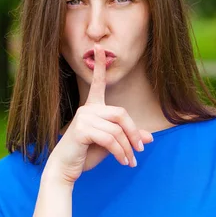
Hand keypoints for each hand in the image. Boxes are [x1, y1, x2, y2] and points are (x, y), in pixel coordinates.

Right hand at [46, 43, 153, 183]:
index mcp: (92, 108)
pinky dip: (120, 152)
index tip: (100, 47)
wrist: (65, 168)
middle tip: (141, 149)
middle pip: (121, 114)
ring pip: (117, 130)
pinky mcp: (82, 130)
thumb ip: (127, 138)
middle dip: (133, 133)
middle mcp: (87, 109)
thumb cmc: (86, 154)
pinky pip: (110, 139)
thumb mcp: (111, 145)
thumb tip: (150, 138)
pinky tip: (123, 162)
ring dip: (127, 148)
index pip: (98, 83)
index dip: (100, 65)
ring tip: (130, 162)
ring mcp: (83, 118)